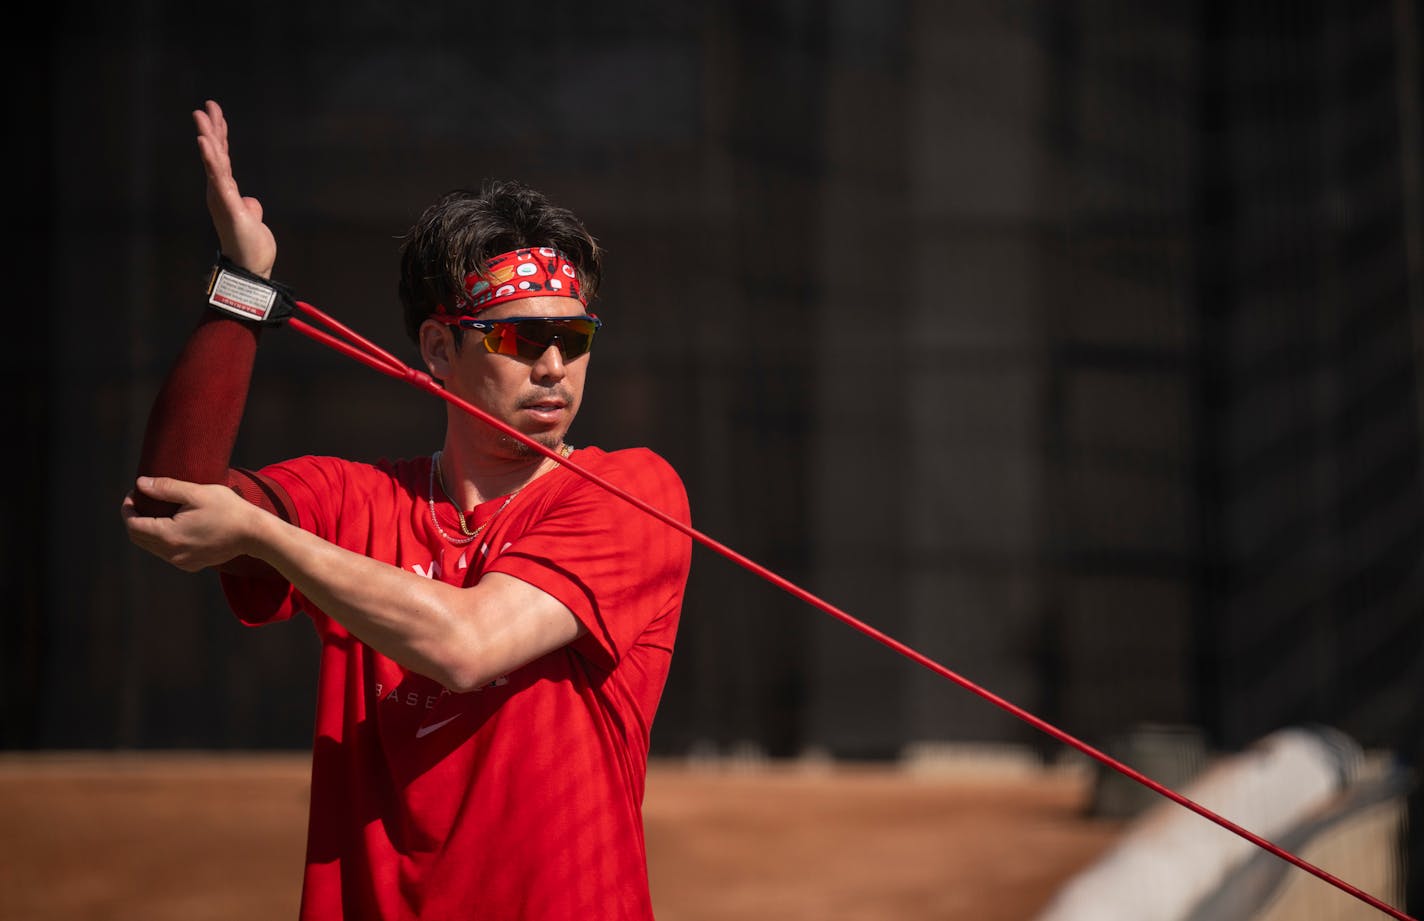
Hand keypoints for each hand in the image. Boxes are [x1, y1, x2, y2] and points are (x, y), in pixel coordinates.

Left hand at [122, 476, 265, 571]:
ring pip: (151, 547)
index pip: (133, 525)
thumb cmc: (228, 510)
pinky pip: (166, 553)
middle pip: (139, 538)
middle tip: (140, 500)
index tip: (133, 494)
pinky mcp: (192, 564)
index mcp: (169, 535)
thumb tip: (140, 483)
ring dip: (147, 530)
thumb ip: (166, 488)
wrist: (254, 534)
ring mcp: (181, 562)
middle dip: (134, 519)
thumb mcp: (196, 493)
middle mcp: (171, 553)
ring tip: (155, 511)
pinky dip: (162, 540)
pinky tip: (173, 526)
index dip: (128, 509)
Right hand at [193, 100, 276, 277]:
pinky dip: (211, 159)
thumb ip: (249, 207)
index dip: (219, 136)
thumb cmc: (251, 247)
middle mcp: (219, 192)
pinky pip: (219, 178)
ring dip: (209, 138)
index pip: (222, 158)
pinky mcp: (228, 205)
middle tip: (206, 105)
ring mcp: (222, 198)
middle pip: (216, 154)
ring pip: (214, 162)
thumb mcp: (253, 220)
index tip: (215, 113)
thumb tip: (251, 202)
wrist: (252, 269)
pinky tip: (207, 142)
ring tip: (202, 116)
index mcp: (226, 192)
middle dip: (211, 129)